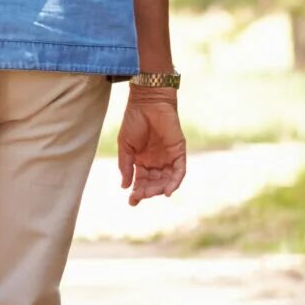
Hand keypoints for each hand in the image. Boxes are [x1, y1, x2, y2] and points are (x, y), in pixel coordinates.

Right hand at [117, 88, 187, 203]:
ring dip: (160, 189)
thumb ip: (126, 165)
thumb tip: (125, 186)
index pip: (141, 181)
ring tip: (153, 194)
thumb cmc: (133, 121)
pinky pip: (179, 171)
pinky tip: (168, 190)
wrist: (148, 103)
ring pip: (167, 180)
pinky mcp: (179, 152)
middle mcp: (156, 162)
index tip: (131, 201)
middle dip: (148, 191)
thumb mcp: (125, 145)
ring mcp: (168, 157)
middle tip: (140, 196)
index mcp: (142, 161)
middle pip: (154, 183)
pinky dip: (175, 181)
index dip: (137, 192)